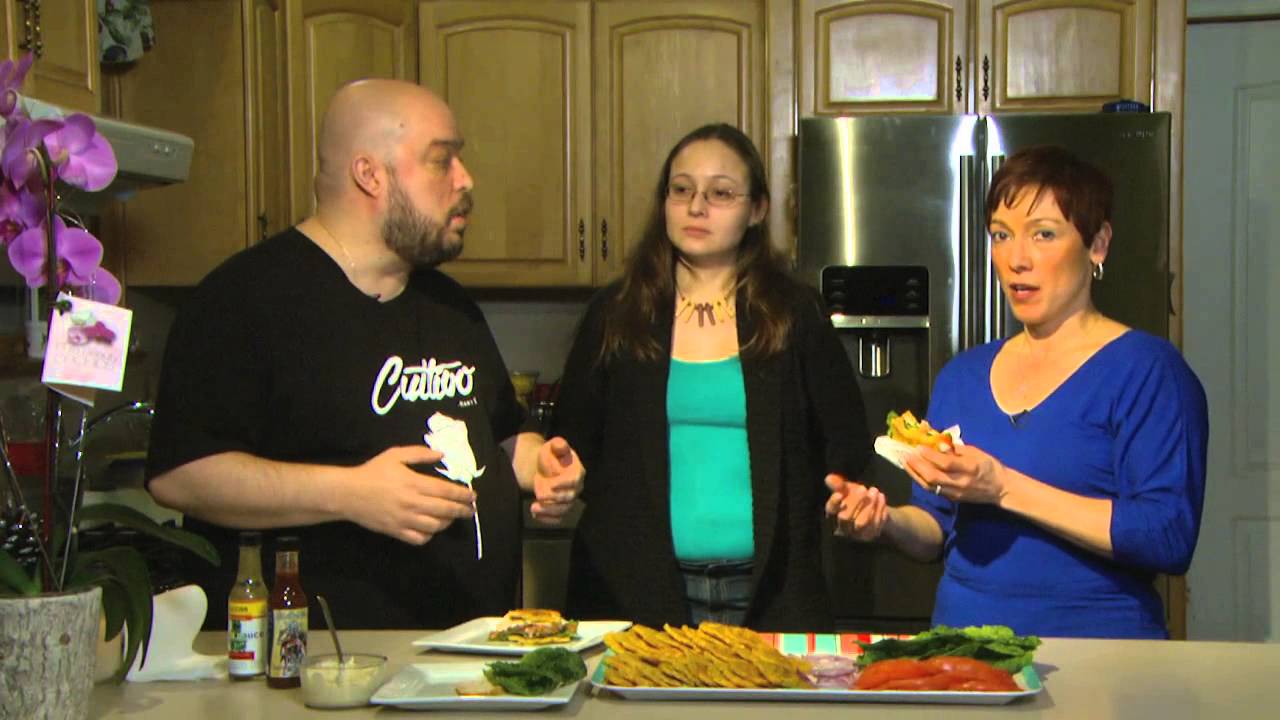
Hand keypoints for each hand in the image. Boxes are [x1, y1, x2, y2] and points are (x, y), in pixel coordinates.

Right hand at [341, 445, 475, 544]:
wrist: (348, 493)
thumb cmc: (373, 471)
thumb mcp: (396, 455)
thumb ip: (420, 454)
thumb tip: (442, 454)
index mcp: (414, 483)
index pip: (446, 491)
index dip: (462, 494)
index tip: (472, 496)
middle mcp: (412, 503)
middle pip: (445, 510)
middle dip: (462, 510)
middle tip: (471, 509)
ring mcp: (404, 520)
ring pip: (435, 526)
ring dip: (448, 522)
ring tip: (453, 517)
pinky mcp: (396, 532)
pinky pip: (419, 539)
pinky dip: (429, 536)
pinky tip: (432, 529)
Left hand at [530, 437, 583, 521]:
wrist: (545, 467)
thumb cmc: (552, 456)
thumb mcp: (553, 447)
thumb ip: (558, 445)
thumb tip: (560, 444)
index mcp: (577, 472)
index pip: (574, 481)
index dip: (564, 484)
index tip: (551, 484)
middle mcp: (576, 488)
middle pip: (569, 497)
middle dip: (554, 498)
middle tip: (540, 495)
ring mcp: (568, 500)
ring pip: (563, 510)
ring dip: (548, 511)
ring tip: (533, 508)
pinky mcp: (560, 508)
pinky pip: (557, 518)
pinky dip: (547, 519)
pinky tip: (535, 515)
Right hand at [824, 474, 888, 540]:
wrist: (876, 510)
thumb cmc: (857, 499)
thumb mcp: (848, 490)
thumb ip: (839, 485)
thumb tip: (828, 478)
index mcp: (833, 515)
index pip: (830, 511)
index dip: (833, 503)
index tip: (839, 494)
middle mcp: (842, 528)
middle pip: (845, 518)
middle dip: (854, 502)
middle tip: (863, 488)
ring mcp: (856, 534)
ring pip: (861, 522)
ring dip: (869, 505)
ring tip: (875, 491)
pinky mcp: (870, 536)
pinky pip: (875, 524)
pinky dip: (879, 509)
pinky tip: (881, 497)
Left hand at [903, 444, 1007, 504]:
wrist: (1000, 489)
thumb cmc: (989, 466)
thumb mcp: (977, 452)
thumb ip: (957, 449)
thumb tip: (940, 445)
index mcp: (970, 468)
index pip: (946, 463)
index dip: (930, 456)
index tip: (918, 446)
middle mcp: (961, 482)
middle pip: (934, 477)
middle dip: (917, 465)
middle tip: (905, 454)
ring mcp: (955, 493)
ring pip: (930, 486)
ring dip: (915, 473)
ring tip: (904, 462)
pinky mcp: (951, 498)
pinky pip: (932, 490)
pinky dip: (921, 480)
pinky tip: (913, 471)